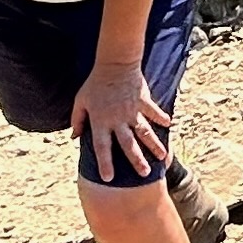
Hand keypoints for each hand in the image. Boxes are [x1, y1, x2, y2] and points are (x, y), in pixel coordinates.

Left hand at [71, 60, 173, 180]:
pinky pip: (154, 112)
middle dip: (136, 160)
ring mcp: (133, 111)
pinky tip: (169, 125)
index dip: (105, 163)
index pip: (102, 147)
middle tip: (144, 175)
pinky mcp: (144, 101)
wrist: (114, 63)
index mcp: (101, 121)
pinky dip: (161, 118)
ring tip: (162, 158)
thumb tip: (73, 137)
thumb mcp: (81, 101)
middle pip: (128, 144)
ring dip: (154, 145)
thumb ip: (77, 120)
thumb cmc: (95, 83)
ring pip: (145, 132)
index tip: (109, 178)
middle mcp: (118, 119)